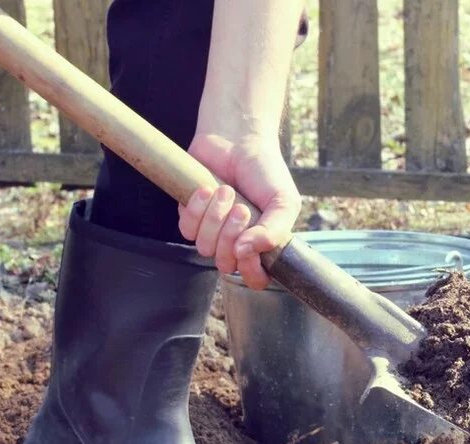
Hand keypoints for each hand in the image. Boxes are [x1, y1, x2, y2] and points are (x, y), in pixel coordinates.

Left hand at [178, 132, 299, 289]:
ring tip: (227, 191)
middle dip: (231, 235)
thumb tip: (246, 252)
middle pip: (226, 264)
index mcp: (262, 245)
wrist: (238, 139)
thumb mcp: (283, 201)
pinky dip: (197, 207)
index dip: (250, 270)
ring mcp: (212, 231)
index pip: (255, 279)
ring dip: (215, 217)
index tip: (250, 246)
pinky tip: (207, 188)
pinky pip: (186, 228)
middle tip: (242, 207)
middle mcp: (236, 243)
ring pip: (205, 247)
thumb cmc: (265, 171)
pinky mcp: (190, 215)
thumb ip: (275, 231)